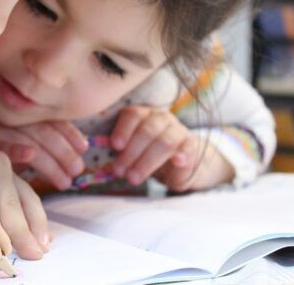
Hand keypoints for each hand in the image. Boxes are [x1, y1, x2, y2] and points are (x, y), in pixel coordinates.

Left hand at [0, 112, 49, 258]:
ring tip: (42, 249)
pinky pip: (25, 194)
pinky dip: (34, 215)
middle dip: (20, 235)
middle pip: (10, 206)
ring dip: (35, 226)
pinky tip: (42, 233)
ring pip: (24, 201)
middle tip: (32, 258)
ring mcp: (4, 165)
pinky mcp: (6, 170)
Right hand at [0, 119, 87, 189]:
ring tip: (65, 181)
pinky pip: (1, 145)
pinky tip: (30, 155)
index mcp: (19, 117)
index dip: (69, 131)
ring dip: (49, 160)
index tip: (84, 148)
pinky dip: (17, 148)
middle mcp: (7, 120)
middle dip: (63, 150)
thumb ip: (46, 149)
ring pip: (28, 138)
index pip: (49, 119)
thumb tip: (81, 152)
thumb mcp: (23, 153)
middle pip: (41, 129)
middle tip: (77, 171)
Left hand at [110, 105, 232, 190]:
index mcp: (143, 114)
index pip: (133, 115)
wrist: (178, 162)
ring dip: (147, 161)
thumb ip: (119, 151)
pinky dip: (182, 154)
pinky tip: (176, 162)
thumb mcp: (131, 150)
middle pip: (147, 130)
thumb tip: (102, 161)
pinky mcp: (191, 145)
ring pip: (164, 142)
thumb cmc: (147, 154)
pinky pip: (187, 148)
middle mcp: (161, 118)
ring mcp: (178, 130)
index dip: (123, 129)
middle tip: (119, 171)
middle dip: (131, 152)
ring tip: (133, 178)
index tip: (115, 146)